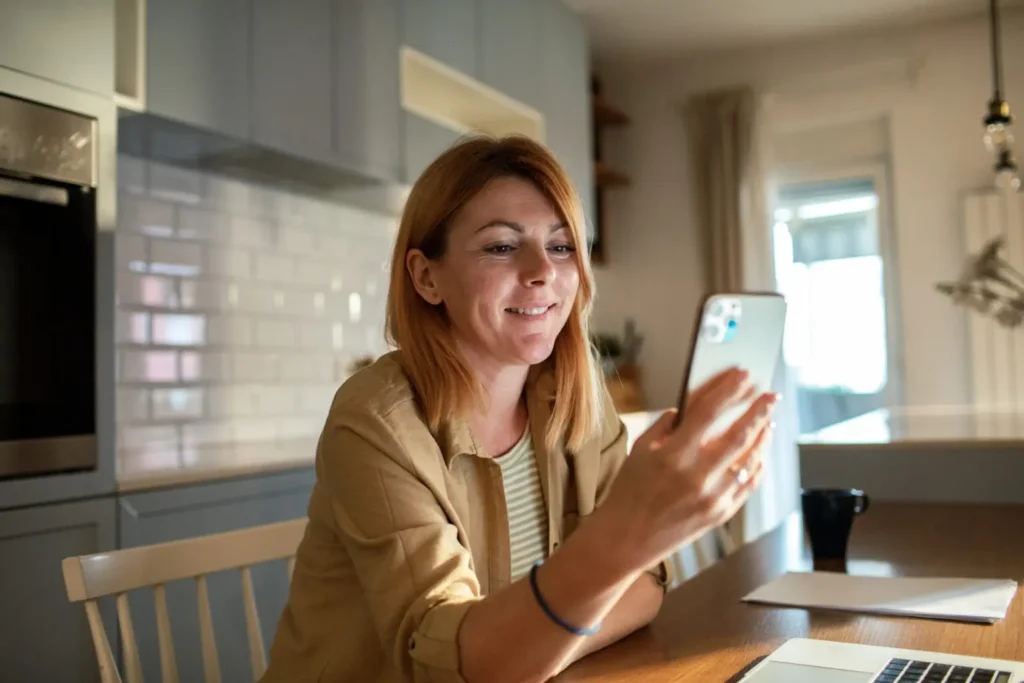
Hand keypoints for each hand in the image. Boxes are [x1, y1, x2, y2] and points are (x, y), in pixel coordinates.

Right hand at [595, 367, 778, 573]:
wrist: (626, 538)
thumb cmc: (629, 492)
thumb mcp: (639, 450)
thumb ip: (665, 426)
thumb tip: (687, 408)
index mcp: (672, 454)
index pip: (708, 412)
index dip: (728, 390)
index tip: (743, 375)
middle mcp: (696, 475)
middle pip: (738, 434)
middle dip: (758, 411)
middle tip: (771, 396)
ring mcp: (712, 496)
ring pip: (749, 460)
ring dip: (762, 436)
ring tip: (769, 421)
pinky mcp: (721, 514)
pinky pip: (748, 485)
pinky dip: (758, 466)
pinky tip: (760, 454)